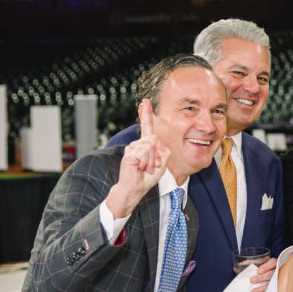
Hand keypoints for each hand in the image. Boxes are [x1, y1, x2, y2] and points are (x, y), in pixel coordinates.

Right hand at [107, 100, 169, 217]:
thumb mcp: (161, 163)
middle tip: (150, 168)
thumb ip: (162, 150)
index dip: (146, 114)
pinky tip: (139, 169)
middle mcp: (137, 144)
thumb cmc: (147, 178)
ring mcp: (132, 148)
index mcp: (145, 145)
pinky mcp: (129, 154)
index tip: (145, 101)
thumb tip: (154, 140)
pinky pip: (145, 154)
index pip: (147, 127)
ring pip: (150, 147)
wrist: (135, 189)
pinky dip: (146, 164)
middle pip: (155, 141)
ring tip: (145, 169)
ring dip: (152, 162)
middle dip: (157, 157)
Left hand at [249, 257, 277, 291]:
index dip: (266, 267)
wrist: (274, 277)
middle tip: (252, 280)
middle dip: (262, 278)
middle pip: (271, 274)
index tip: (258, 271)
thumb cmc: (265, 269)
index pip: (273, 263)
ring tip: (253, 291)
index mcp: (275, 264)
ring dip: (262, 288)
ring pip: (272, 284)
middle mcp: (278, 271)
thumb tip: (238, 266)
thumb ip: (252, 264)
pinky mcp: (276, 289)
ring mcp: (279, 280)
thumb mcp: (260, 264)